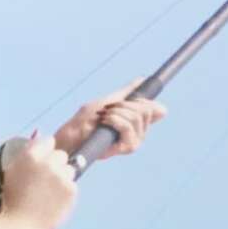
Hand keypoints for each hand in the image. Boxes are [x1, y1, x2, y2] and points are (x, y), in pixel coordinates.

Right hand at [0, 131, 77, 228]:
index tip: (41, 166)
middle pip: (61, 155)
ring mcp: (61, 175)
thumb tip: (39, 131)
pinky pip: (72, 185)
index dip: (45, 154)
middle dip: (55, 166)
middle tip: (43, 183)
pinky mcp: (71, 189)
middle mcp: (47, 162)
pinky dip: (66, 193)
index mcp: (31, 155)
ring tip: (47, 195)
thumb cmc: (13, 199)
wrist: (20, 226)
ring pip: (69, 169)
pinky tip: (53, 202)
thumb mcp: (13, 170)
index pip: (49, 141)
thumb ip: (28, 151)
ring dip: (62, 179)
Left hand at [53, 76, 167, 157]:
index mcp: (138, 123)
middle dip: (125, 104)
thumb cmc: (85, 121)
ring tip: (104, 117)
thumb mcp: (108, 101)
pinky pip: (128, 127)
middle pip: (147, 110)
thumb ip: (126, 93)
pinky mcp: (126, 148)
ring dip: (117, 112)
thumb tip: (142, 80)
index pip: (157, 110)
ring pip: (137, 117)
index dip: (144, 101)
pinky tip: (105, 122)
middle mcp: (139, 134)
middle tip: (108, 110)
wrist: (70, 136)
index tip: (124, 101)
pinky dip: (115, 120)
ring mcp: (133, 142)